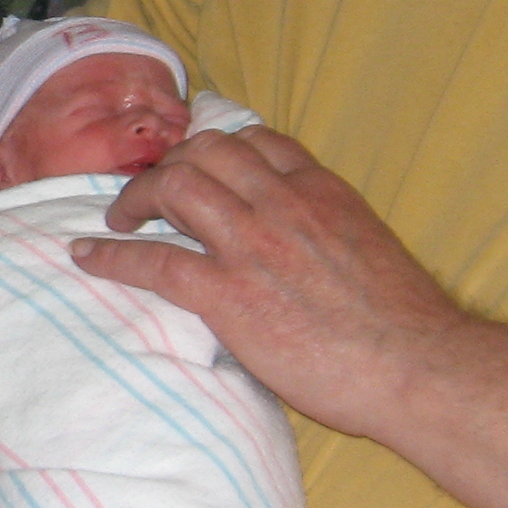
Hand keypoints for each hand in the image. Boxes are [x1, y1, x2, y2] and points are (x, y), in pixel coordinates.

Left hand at [72, 126, 469, 438]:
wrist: (417, 366)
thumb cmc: (404, 324)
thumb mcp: (368, 248)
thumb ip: (326, 232)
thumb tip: (298, 247)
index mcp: (321, 191)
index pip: (257, 141)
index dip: (217, 149)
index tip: (198, 166)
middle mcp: (282, 203)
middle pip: (206, 151)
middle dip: (171, 164)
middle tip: (153, 194)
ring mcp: (252, 244)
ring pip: (175, 187)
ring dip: (136, 198)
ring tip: (119, 219)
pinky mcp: (228, 293)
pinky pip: (154, 261)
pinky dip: (113, 255)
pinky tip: (89, 256)